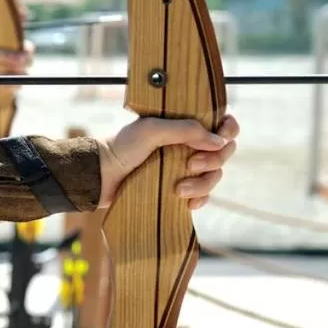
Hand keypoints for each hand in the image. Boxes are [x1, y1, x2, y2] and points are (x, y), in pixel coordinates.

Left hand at [98, 114, 239, 208]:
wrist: (99, 176)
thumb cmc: (121, 147)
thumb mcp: (151, 130)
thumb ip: (185, 129)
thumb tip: (220, 141)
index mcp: (181, 126)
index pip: (219, 124)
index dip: (227, 130)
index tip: (220, 138)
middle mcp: (186, 146)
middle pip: (222, 152)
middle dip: (213, 160)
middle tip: (191, 165)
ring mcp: (182, 168)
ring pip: (214, 176)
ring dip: (203, 184)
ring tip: (179, 189)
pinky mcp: (176, 189)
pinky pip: (202, 196)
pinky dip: (200, 199)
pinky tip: (187, 203)